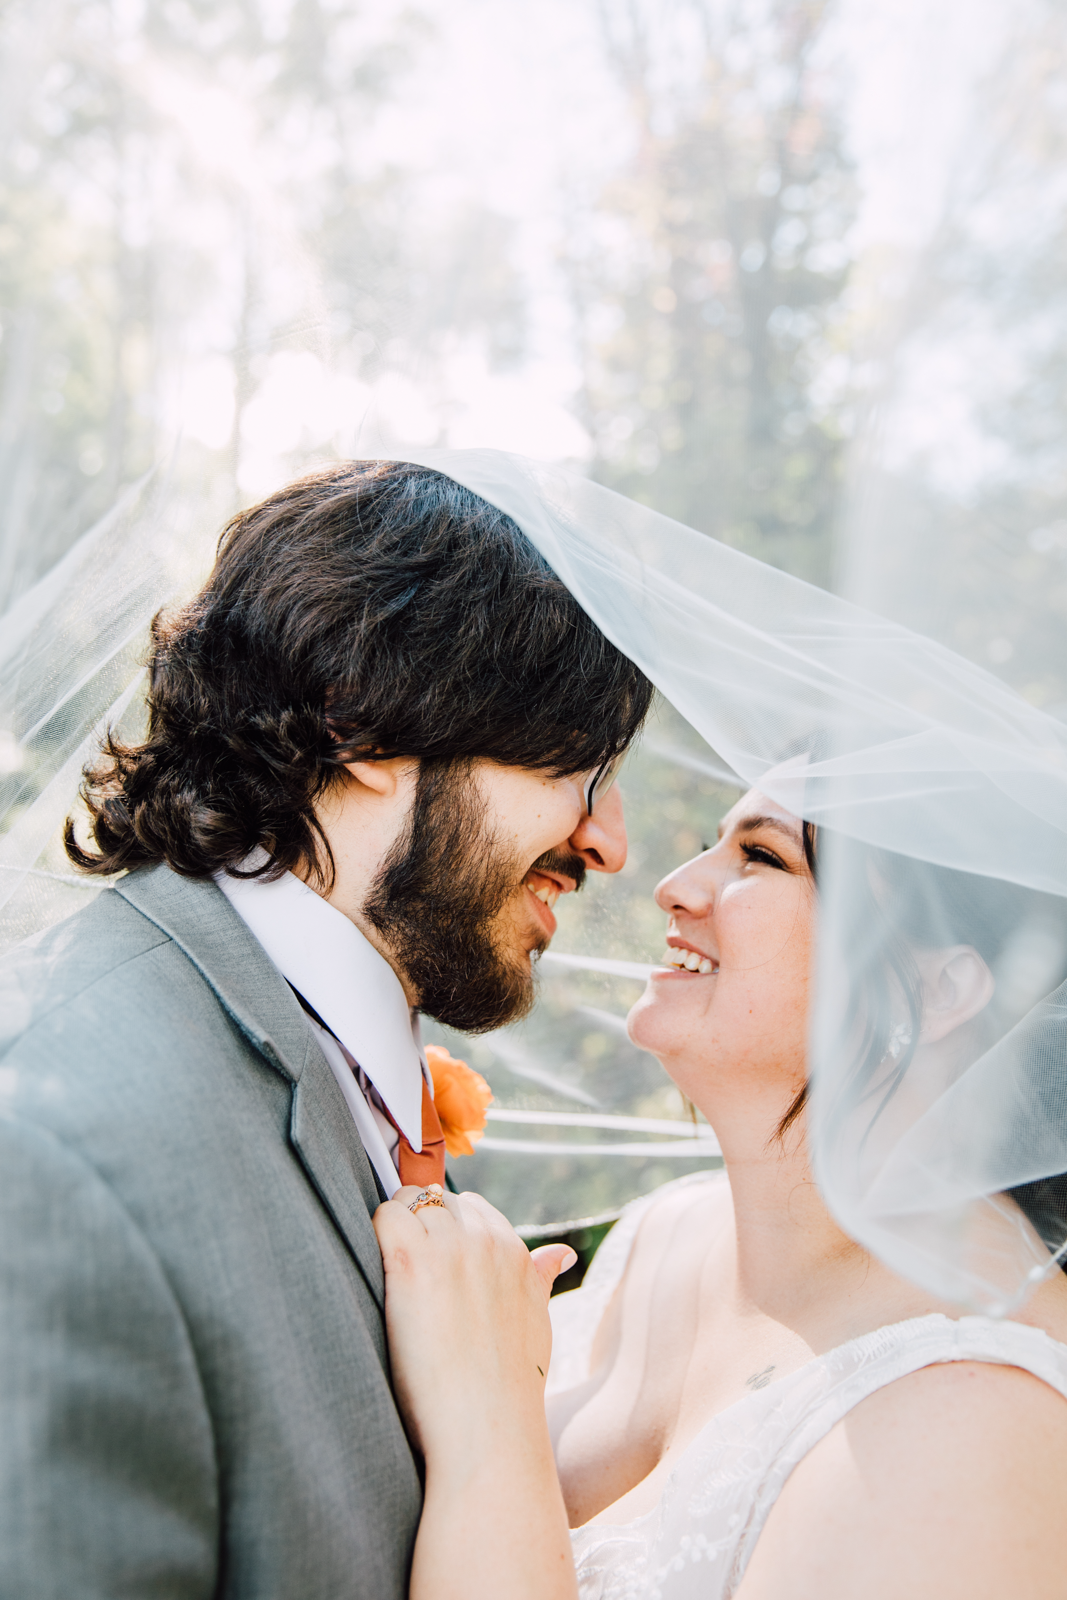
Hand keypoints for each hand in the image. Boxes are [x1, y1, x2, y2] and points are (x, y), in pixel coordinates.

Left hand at [373, 1186, 575, 1466]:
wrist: (485, 1428)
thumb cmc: (509, 1386)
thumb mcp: (536, 1322)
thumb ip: (540, 1279)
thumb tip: (560, 1253)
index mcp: (515, 1251)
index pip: (472, 1207)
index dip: (447, 1229)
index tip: (434, 1261)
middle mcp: (484, 1240)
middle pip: (438, 1200)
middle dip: (420, 1224)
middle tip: (408, 1272)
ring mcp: (448, 1247)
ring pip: (409, 1202)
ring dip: (395, 1228)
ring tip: (388, 1274)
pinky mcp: (411, 1262)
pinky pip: (384, 1216)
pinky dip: (375, 1234)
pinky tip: (376, 1273)